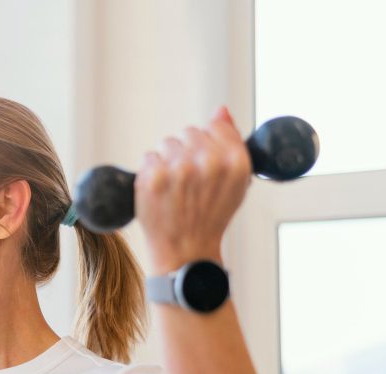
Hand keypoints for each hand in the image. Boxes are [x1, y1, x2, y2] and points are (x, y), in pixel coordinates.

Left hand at [135, 106, 251, 272]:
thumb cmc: (210, 217)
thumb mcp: (236, 183)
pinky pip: (149, 158)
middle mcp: (209, 162)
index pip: (215, 126)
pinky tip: (160, 193)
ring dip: (167, 162)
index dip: (208, 144)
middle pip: (189, 133)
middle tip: (188, 182)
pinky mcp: (153, 178)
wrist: (185, 251)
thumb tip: (221, 110)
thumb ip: (230, 142)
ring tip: (174, 189)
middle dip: (187, 152)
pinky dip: (150, 173)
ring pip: (167, 144)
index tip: (205, 164)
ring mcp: (179, 169)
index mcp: (235, 162)